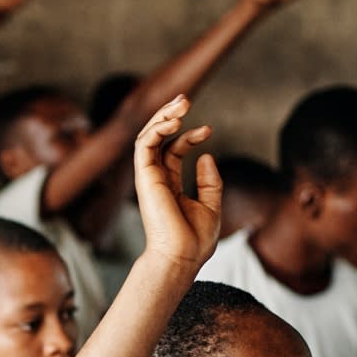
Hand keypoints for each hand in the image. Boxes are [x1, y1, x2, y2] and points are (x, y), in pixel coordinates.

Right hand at [134, 95, 222, 268]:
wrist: (181, 257)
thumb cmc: (194, 240)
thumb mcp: (211, 206)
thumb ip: (210, 182)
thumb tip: (205, 156)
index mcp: (169, 185)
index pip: (173, 151)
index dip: (189, 136)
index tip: (208, 130)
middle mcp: (156, 179)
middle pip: (157, 138)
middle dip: (169, 116)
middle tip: (185, 99)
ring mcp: (148, 178)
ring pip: (148, 136)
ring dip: (163, 116)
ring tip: (182, 102)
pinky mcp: (145, 177)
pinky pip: (145, 144)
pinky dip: (157, 128)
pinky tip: (174, 120)